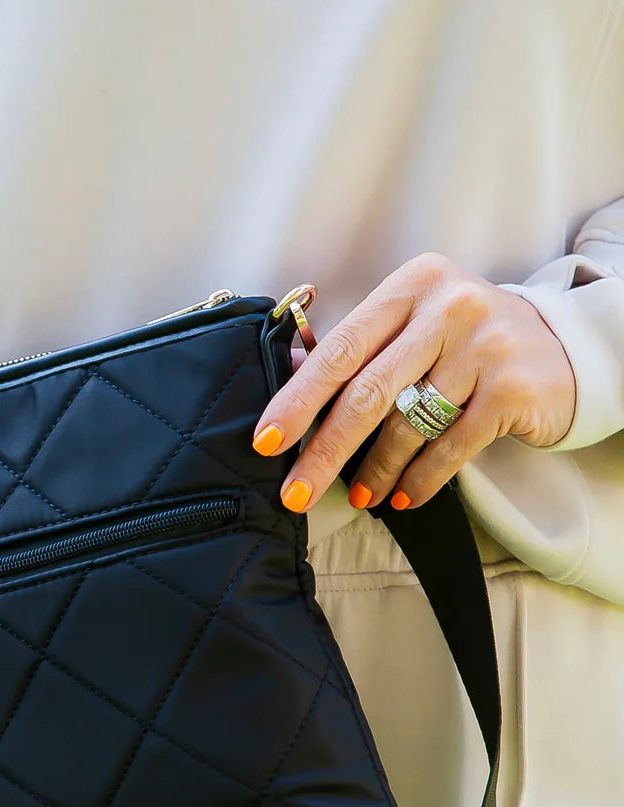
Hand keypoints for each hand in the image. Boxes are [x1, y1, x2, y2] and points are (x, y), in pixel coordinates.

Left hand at [252, 252, 575, 510]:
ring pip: (408, 425)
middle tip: (295, 492)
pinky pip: (450, 448)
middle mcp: (448, 306)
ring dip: (376, 472)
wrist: (562, 349)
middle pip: (368, 392)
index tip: (266, 440)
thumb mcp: (415, 327)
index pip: (340, 349)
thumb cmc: (465, 343)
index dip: (298, 400)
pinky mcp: (512, 388)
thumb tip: (288, 388)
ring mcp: (484, 345)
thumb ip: (361, 352)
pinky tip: (402, 498)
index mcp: (411, 285)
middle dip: (325, 450)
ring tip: (360, 497)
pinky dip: (420, 480)